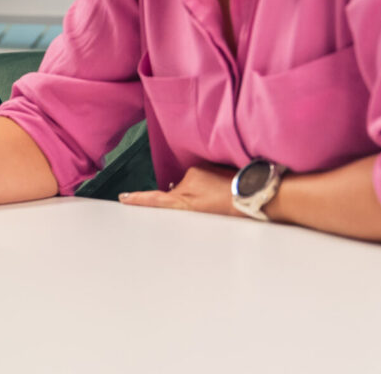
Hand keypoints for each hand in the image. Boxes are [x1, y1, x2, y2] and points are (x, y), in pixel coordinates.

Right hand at [119, 164, 237, 215]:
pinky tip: (226, 193)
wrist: (257, 194)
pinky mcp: (214, 165)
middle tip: (206, 209)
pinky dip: (212, 184)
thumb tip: (174, 196)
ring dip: (202, 191)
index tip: (123, 198)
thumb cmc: (233, 208)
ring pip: (194, 183)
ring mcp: (202, 171)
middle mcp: (189, 179)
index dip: (138, 199)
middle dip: (185, 199)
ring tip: (222, 202)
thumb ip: (182, 205)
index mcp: (184, 195)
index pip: (155, 198)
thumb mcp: (203, 216)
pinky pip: (206, 176)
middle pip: (178, 190)